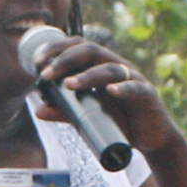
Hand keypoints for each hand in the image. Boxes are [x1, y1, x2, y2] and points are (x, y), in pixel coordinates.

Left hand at [33, 34, 179, 154]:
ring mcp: (133, 79)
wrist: (149, 139)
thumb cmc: (119, 121)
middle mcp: (117, 67)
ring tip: (69, 84)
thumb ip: (65, 111)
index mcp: (101, 66)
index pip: (78, 47)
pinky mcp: (147, 96)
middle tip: (45, 74)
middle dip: (66, 60)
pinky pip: (135, 88)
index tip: (36, 62)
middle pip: (91, 51)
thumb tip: (38, 110)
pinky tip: (110, 92)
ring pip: (111, 68)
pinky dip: (122, 89)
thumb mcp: (88, 116)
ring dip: (88, 75)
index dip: (57, 49)